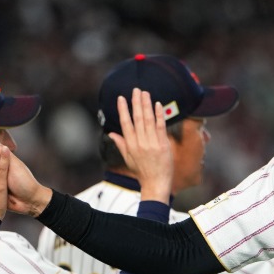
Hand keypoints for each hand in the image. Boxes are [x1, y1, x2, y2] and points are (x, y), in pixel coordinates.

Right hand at [111, 88, 172, 202]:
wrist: (156, 183)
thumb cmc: (142, 171)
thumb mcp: (128, 158)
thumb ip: (121, 144)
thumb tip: (111, 133)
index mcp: (130, 145)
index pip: (125, 123)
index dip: (123, 110)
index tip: (121, 98)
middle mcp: (140, 142)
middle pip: (137, 118)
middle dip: (136, 103)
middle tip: (136, 90)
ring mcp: (152, 143)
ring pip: (148, 120)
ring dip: (147, 105)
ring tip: (145, 93)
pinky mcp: (163, 145)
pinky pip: (161, 126)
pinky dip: (159, 115)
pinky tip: (157, 104)